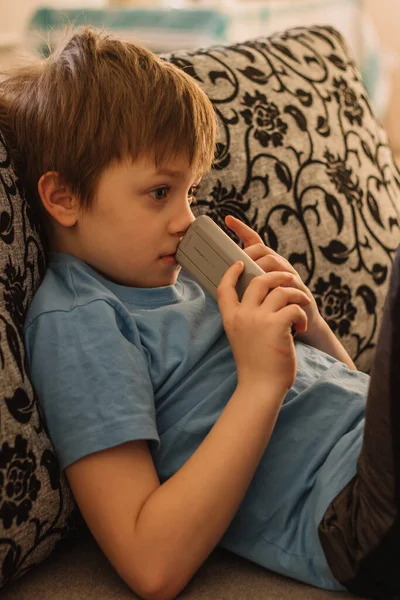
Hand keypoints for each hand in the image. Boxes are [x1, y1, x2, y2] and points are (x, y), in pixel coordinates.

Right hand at [218, 262, 310, 393]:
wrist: (260, 387)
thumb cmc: (255, 365)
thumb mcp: (241, 337)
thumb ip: (245, 319)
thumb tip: (262, 299)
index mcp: (230, 318)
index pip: (225, 287)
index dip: (231, 272)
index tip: (240, 263)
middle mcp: (242, 315)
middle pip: (258, 280)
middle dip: (277, 276)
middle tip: (290, 279)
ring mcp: (258, 319)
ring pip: (281, 291)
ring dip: (297, 296)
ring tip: (302, 307)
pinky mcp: (276, 325)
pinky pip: (293, 307)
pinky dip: (302, 315)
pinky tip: (302, 327)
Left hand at [224, 215, 322, 339]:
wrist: (303, 326)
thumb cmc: (275, 311)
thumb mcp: (257, 295)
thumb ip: (243, 285)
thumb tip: (221, 281)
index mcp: (265, 266)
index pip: (253, 242)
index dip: (241, 230)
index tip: (228, 219)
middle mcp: (279, 266)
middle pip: (263, 250)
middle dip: (249, 253)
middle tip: (239, 264)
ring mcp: (290, 276)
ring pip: (274, 262)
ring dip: (261, 267)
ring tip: (251, 276)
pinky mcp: (299, 289)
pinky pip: (288, 281)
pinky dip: (277, 284)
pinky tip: (267, 289)